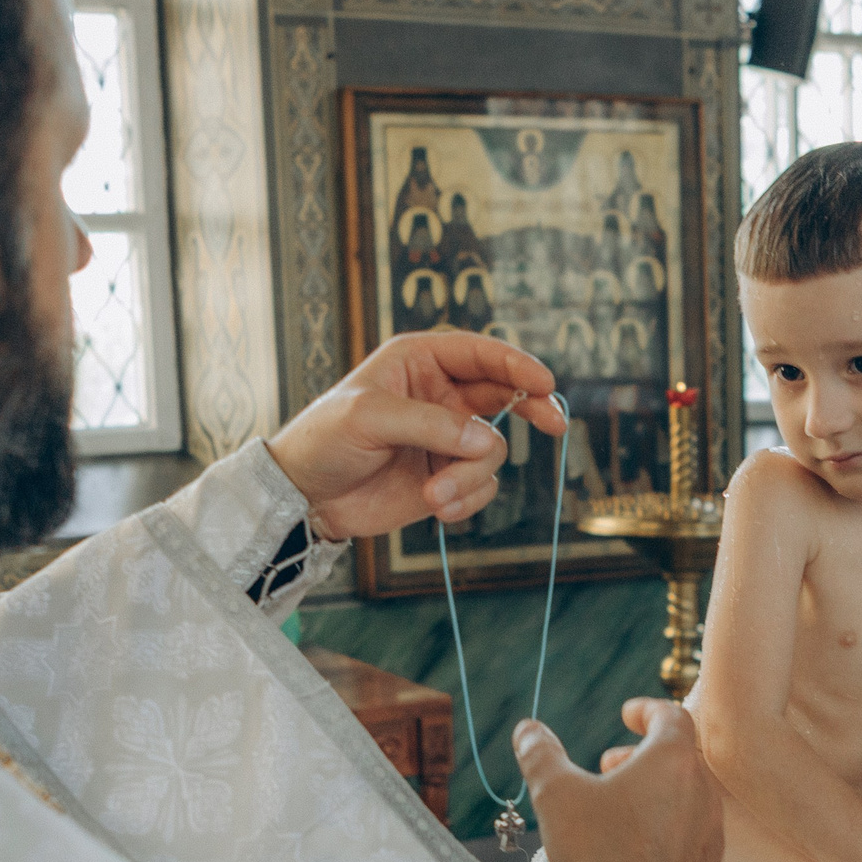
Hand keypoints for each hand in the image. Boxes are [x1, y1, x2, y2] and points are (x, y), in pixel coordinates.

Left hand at [266, 333, 566, 540]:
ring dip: (470, 477)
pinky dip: (466, 499)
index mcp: (419, 362)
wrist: (305, 496)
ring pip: (491, 451)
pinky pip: (481, 486)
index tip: (544, 382)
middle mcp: (440, 396)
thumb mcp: (371, 418)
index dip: (516, 365)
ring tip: (433, 495)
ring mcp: (445, 439)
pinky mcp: (445, 477)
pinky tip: (436, 508)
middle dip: (532, 408)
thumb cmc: (326, 439)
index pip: (480, 354)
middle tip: (555, 424)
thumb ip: (431, 425)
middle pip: (504, 393)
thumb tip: (487, 441)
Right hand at [514, 698, 721, 861]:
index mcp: (674, 761)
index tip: (627, 715)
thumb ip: (541, 754)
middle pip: (680, 757)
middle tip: (610, 765)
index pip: (671, 716)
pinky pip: (691, 832)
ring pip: (687, 795)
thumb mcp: (556, 795)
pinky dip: (667, 823)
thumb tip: (527, 729)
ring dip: (655, 791)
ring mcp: (711, 832)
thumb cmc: (595, 851)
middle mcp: (703, 792)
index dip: (647, 710)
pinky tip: (635, 844)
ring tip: (618, 806)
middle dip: (643, 754)